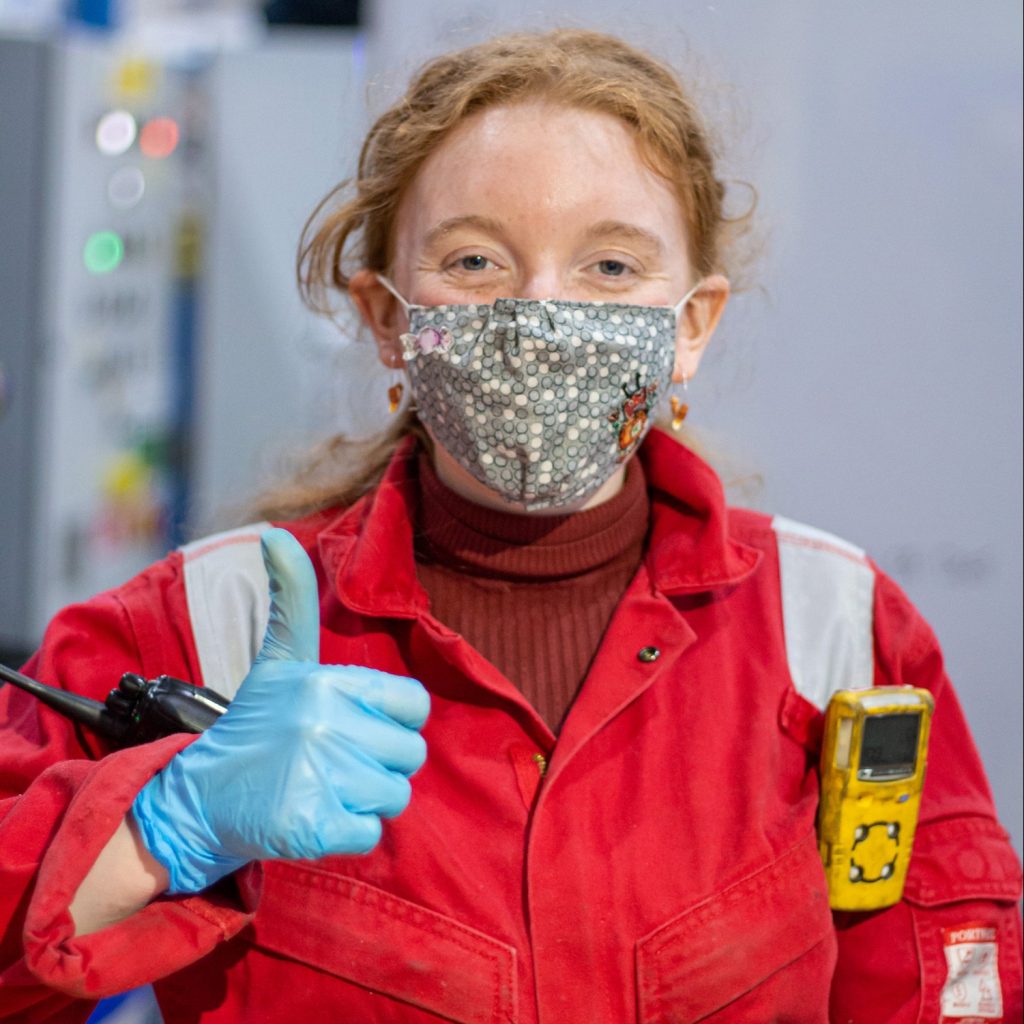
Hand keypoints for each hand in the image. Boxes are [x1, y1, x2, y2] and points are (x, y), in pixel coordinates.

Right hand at [131, 528, 428, 893]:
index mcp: (326, 682)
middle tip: (333, 762)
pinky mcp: (310, 827)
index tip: (356, 725)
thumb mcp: (280, 659)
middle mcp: (325, 724)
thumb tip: (273, 534)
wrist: (198, 796)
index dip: (392, 720)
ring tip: (322, 787)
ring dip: (364, 800)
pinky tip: (315, 816)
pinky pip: (371, 834)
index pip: (415, 704)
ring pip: (395, 795)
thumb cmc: (255, 725)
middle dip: (379, 764)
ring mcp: (318, 776)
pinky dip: (348, 833)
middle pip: (410, 754)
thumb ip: (291, 598)